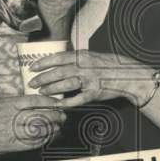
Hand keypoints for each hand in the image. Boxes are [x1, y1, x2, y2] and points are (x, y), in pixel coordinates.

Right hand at [0, 96, 66, 157]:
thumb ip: (12, 106)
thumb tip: (30, 106)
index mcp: (8, 104)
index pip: (35, 100)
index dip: (50, 102)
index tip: (58, 103)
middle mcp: (11, 117)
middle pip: (41, 115)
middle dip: (55, 116)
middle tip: (62, 117)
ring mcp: (11, 132)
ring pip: (39, 130)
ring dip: (52, 129)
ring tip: (58, 128)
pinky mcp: (10, 145)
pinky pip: (31, 143)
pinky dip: (42, 140)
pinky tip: (47, 139)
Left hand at [27, 50, 152, 107]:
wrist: (128, 76)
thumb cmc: (108, 66)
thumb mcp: (91, 57)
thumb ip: (76, 59)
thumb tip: (57, 61)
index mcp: (82, 56)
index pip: (58, 58)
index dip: (43, 63)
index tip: (32, 68)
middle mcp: (84, 66)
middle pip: (58, 72)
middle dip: (42, 78)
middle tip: (31, 83)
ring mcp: (89, 80)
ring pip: (65, 84)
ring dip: (51, 89)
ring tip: (41, 92)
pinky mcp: (94, 93)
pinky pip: (77, 99)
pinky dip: (66, 102)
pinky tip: (57, 104)